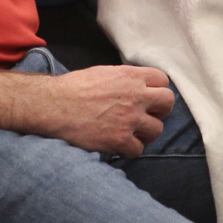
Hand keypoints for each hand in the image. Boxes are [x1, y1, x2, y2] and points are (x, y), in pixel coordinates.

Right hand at [46, 64, 175, 155]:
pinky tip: (120, 145)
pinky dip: (130, 149)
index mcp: (132, 77)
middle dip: (159, 110)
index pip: (163, 81)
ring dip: (146, 132)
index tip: (149, 97)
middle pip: (168, 103)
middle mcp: (136, 97)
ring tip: (131, 132)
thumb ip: (126, 79)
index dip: (157, 89)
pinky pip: (139, 149)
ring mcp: (130, 119)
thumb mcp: (105, 72)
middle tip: (146, 115)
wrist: (54, 105)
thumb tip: (138, 86)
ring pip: (157, 129)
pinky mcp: (120, 140)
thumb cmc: (74, 87)